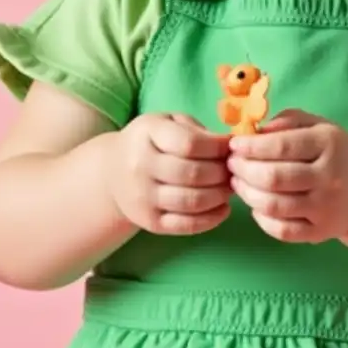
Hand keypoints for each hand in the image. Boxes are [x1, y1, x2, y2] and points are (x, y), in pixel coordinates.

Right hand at [106, 112, 231, 235]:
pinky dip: (211, 220)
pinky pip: (185, 225)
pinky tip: (224, 209)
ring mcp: (143, 197)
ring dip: (219, 196)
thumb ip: (196, 129)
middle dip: (222, 172)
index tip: (232, 147)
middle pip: (192, 174)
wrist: (112, 171)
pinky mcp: (149, 222)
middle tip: (235, 169)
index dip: (217, 146)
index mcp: (148, 133)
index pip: (189, 143)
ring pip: (191, 202)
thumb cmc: (151, 141)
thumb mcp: (168, 121)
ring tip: (231, 187)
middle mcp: (141, 166)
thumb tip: (230, 145)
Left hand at [227, 110, 347, 243]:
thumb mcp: (317, 125)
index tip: (233, 144)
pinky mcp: (321, 233)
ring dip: (246, 193)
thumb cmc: (334, 151)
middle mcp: (330, 177)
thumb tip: (253, 131)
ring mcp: (326, 208)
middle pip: (274, 177)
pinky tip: (255, 205)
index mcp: (328, 143)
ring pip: (274, 205)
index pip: (281, 145)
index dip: (251, 146)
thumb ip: (286, 121)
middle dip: (243, 170)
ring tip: (237, 182)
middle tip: (231, 164)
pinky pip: (282, 231)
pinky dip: (261, 219)